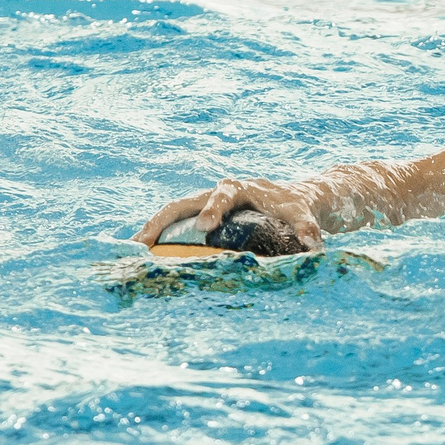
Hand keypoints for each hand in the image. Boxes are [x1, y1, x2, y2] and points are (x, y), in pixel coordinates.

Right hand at [136, 178, 326, 250]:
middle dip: (161, 220)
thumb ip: (307, 227)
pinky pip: (173, 224)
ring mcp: (203, 202)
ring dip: (151, 229)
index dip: (213, 209)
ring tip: (131, 251)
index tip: (205, 226)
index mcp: (239, 188)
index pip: (223, 196)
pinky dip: (158, 236)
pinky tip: (143, 256)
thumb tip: (314, 243)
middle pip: (182, 203)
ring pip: (171, 212)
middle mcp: (215, 192)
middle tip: (144, 242)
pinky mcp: (198, 214)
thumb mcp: (301, 213)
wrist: (288, 198)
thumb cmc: (292, 206)